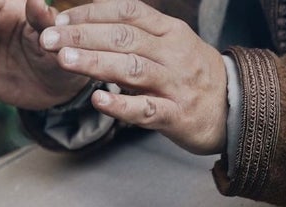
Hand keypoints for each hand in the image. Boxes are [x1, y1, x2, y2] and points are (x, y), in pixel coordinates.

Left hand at [40, 1, 228, 153]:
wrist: (236, 107)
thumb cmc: (191, 75)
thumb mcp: (170, 44)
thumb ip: (136, 33)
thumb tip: (92, 20)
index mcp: (169, 31)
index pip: (128, 12)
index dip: (93, 13)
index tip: (60, 19)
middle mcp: (173, 53)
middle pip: (124, 38)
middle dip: (83, 36)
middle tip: (48, 39)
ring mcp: (176, 84)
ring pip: (133, 69)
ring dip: (96, 63)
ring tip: (64, 60)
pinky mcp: (177, 115)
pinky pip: (147, 110)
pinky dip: (121, 105)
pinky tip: (98, 100)